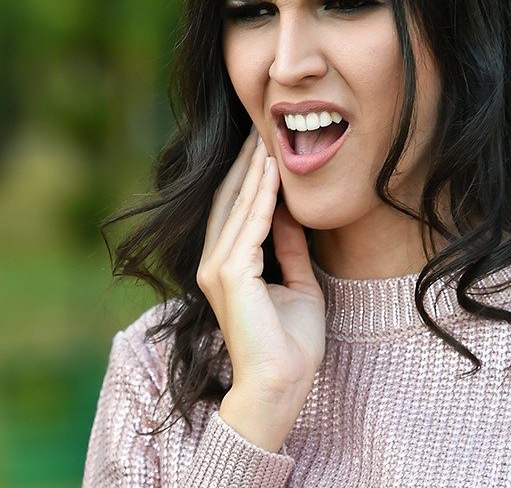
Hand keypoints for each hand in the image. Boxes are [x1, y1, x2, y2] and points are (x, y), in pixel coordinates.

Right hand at [197, 127, 325, 451]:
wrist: (280, 383)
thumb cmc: (291, 345)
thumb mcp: (297, 284)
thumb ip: (290, 250)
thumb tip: (293, 215)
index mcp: (225, 269)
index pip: (235, 211)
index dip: (249, 177)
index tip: (265, 147)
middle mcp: (213, 264)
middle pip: (229, 201)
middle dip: (246, 164)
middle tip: (260, 127)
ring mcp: (217, 269)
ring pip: (238, 207)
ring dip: (254, 171)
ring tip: (267, 138)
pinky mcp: (231, 274)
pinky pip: (250, 225)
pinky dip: (263, 196)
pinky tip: (274, 172)